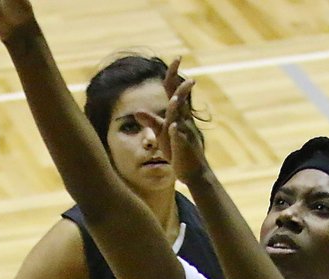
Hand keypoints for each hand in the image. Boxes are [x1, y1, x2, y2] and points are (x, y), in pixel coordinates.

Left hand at [137, 59, 208, 185]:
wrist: (191, 171)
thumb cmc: (177, 151)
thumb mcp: (163, 135)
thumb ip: (152, 122)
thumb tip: (137, 112)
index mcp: (178, 115)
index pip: (174, 92)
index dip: (173, 75)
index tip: (177, 57)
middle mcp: (183, 121)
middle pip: (181, 99)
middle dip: (181, 85)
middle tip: (182, 68)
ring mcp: (184, 134)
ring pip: (180, 118)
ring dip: (177, 107)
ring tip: (174, 98)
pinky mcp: (183, 149)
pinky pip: (180, 139)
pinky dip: (177, 134)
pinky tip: (174, 128)